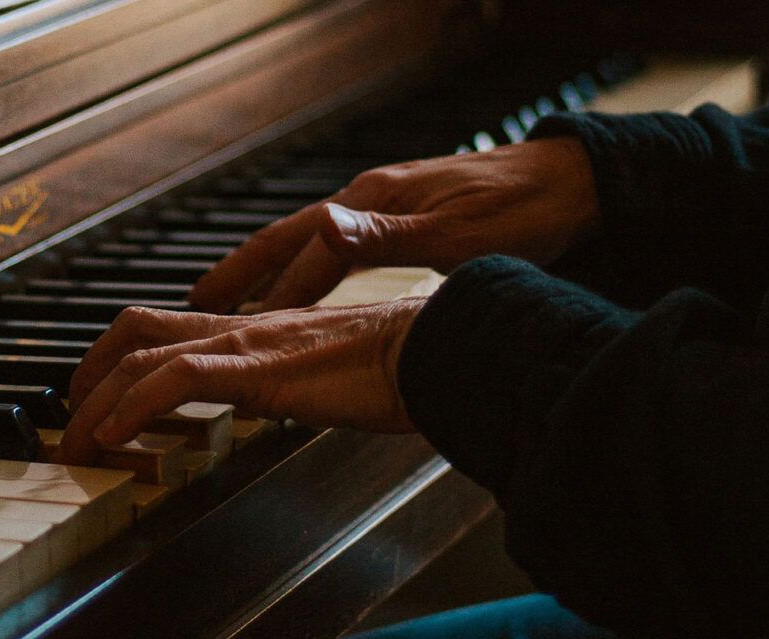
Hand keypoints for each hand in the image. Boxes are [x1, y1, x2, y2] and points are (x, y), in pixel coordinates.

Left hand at [58, 299, 425, 464]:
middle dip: (87, 374)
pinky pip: (174, 380)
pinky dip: (132, 409)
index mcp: (257, 331)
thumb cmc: (405, 368)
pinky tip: (114, 436)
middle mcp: (240, 328)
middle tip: (67, 418)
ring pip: (138, 354)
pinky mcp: (257, 368)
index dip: (120, 360)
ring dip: (94, 401)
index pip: (167, 330)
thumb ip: (299, 389)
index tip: (99, 398)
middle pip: (134, 330)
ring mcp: (245, 344)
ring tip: (75, 442)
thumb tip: (288, 408)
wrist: (443, 350)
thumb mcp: (332, 381)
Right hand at [186, 137, 597, 311]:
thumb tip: (325, 230)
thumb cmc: (525, 211)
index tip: (224, 323)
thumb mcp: (457, 234)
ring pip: (307, 244)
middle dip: (239, 274)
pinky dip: (305, 272)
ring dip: (267, 274)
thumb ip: (385, 237)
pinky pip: (334, 249)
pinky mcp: (404, 217)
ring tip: (232, 303)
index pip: (301, 252)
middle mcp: (370, 200)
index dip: (262, 291)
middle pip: (287, 240)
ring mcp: (385, 207)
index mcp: (376, 203)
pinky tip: (304, 292)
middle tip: (194, 303)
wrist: (574, 184)